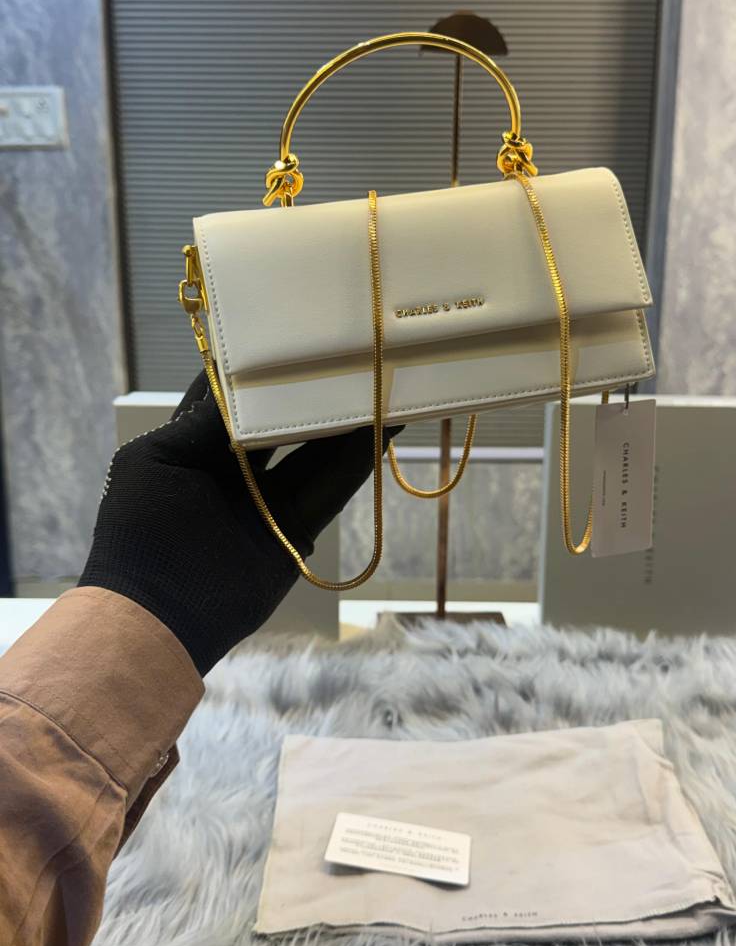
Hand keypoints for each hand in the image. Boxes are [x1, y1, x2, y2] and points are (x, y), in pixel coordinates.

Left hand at [79, 372, 399, 675]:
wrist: (158, 615)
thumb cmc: (142, 530)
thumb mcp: (162, 460)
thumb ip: (206, 422)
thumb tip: (249, 380)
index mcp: (192, 445)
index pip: (231, 394)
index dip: (259, 366)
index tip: (290, 330)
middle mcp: (234, 468)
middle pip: (282, 419)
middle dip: (311, 391)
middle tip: (347, 355)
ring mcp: (267, 500)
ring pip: (315, 451)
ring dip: (346, 421)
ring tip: (379, 384)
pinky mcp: (295, 529)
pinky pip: (332, 488)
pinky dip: (359, 461)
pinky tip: (383, 429)